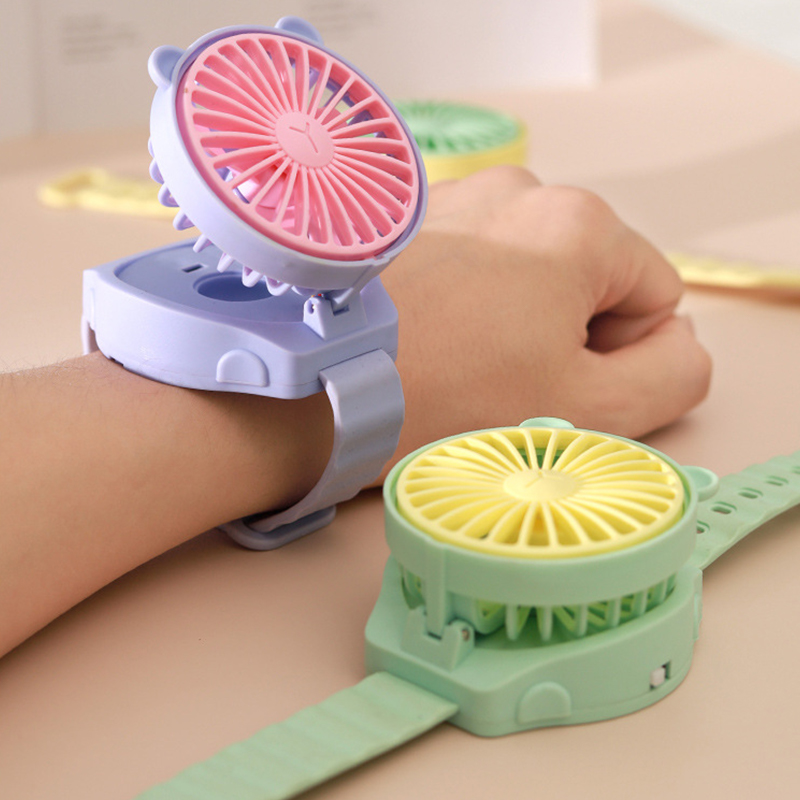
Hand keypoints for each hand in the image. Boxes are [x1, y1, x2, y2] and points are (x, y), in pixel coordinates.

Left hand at [382, 166, 710, 469]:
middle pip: (588, 282)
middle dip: (562, 340)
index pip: (655, 297)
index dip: (621, 359)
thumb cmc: (443, 402)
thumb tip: (673, 345)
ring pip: (526, 279)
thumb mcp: (589, 412)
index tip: (555, 389)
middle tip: (499, 386)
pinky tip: (423, 345)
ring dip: (510, 326)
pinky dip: (463, 309)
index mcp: (576, 225)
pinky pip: (471, 271)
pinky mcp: (407, 223)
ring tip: (454, 367)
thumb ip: (671, 375)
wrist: (307, 387)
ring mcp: (454, 201)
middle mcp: (516, 191)